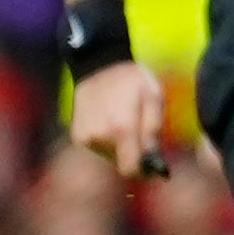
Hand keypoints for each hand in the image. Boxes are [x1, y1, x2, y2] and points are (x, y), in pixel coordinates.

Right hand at [68, 58, 167, 180]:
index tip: (150, 163)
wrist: (98, 64)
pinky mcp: (78, 135)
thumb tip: (155, 163)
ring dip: (119, 147)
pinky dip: (106, 140)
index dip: (143, 171)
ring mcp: (86, 137)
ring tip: (122, 121)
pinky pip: (98, 148)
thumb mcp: (153, 98)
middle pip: (121, 164)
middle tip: (137, 132)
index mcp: (122, 129)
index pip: (131, 170)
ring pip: (109, 156)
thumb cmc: (132, 80)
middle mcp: (100, 137)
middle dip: (132, 154)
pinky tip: (109, 120)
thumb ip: (154, 131)